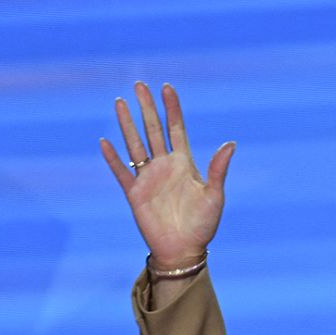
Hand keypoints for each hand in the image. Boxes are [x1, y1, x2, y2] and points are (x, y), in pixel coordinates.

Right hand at [98, 81, 234, 266]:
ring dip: (127, 124)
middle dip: (146, 108)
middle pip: (153, 130)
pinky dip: (113, 158)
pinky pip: (121, 171)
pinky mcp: (134, 193)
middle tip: (139, 84)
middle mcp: (164, 166)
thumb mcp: (215, 196)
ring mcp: (148, 178)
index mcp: (184, 164)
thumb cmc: (203, 225)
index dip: (172, 109)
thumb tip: (230, 143)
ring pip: (135, 144)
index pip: (176, 129)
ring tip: (120, 102)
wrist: (183, 249)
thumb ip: (218, 169)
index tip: (167, 88)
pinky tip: (105, 141)